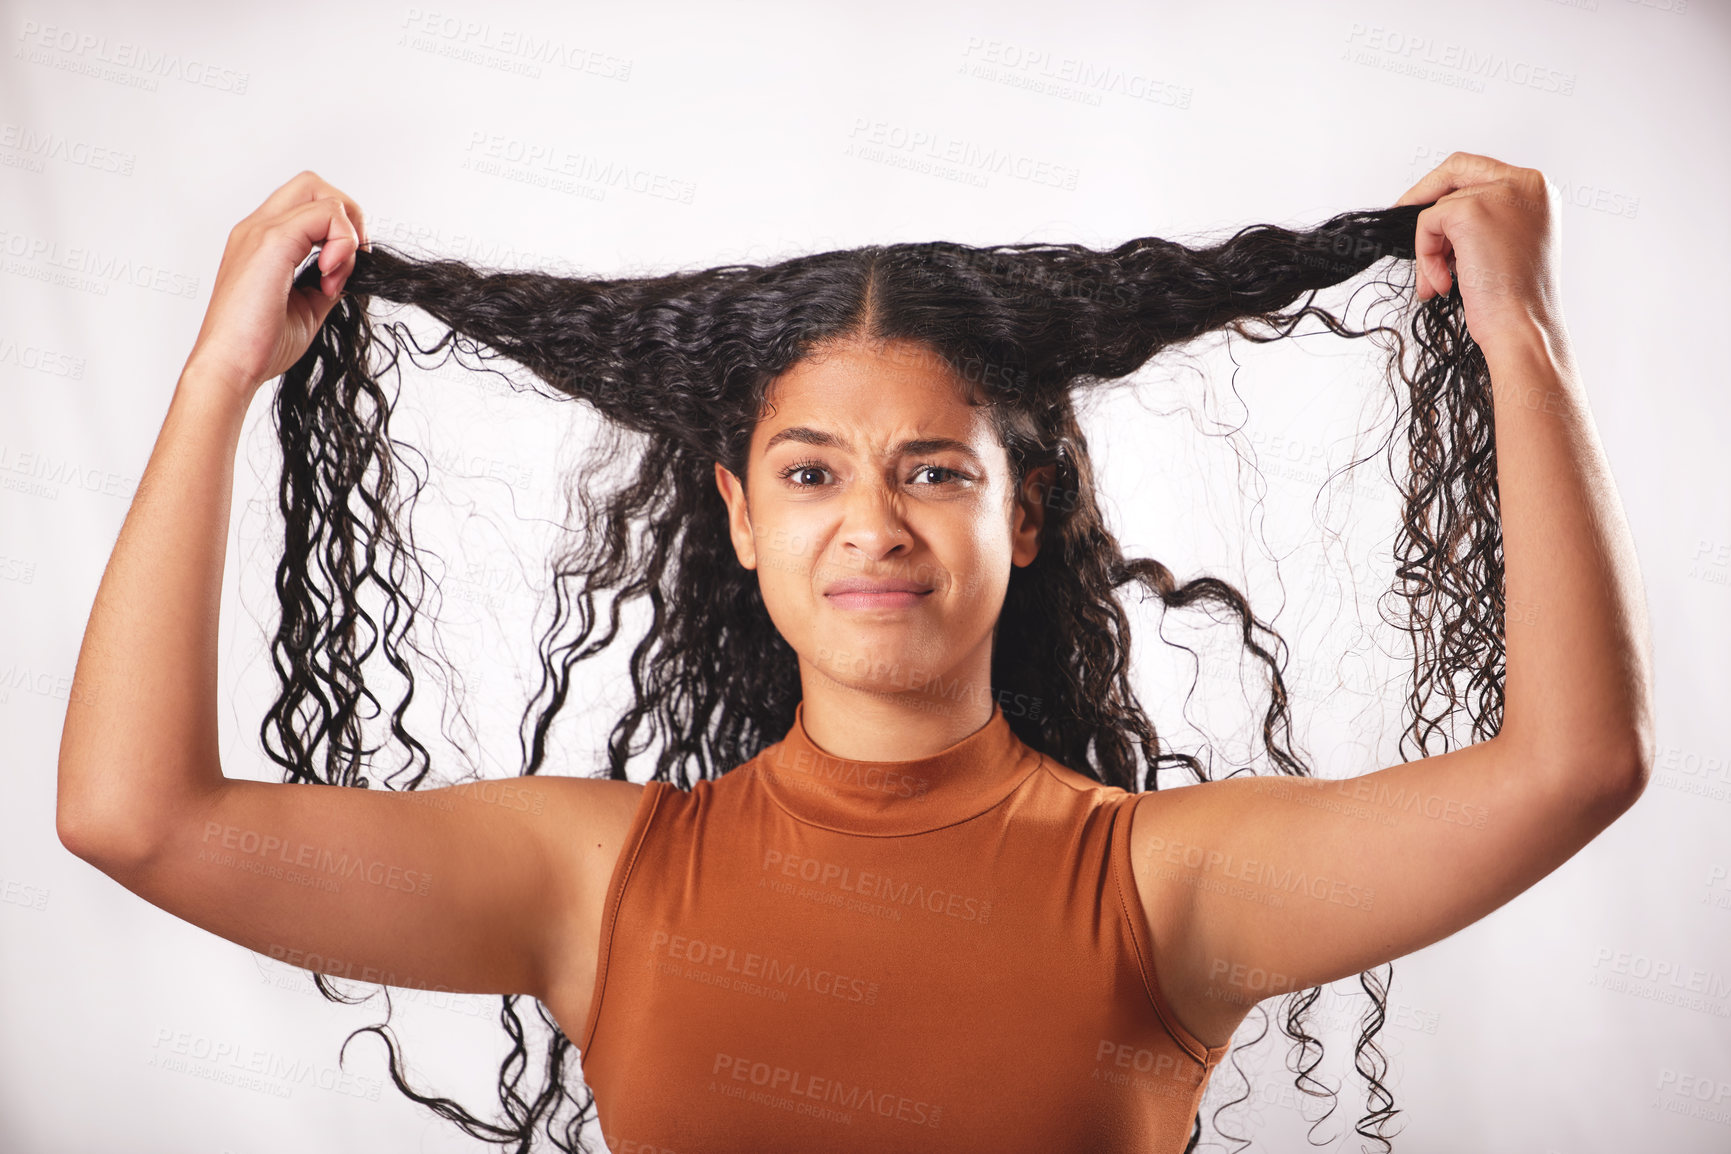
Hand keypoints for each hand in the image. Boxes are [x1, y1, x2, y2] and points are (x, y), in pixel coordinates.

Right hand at [183, 171, 367, 399]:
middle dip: (347, 215)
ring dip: (345, 233)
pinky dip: (342, 243)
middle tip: (351, 260)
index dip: (339, 231)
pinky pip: (324, 214)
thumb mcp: (309, 305)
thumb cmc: (260, 344)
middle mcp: (257, 228)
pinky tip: (331, 280)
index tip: (342, 274)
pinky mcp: (271, 242)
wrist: (230, 366)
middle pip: (313, 184)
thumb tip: (355, 269)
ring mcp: (261, 231)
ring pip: (320, 192)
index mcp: (262, 241)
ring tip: (335, 277)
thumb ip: (330, 279)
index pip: (307, 205)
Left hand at [1396, 152, 1563, 358]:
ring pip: (1439, 207)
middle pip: (1456, 169)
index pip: (1480, 169)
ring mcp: (1500, 193)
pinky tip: (1442, 283)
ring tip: (1441, 282)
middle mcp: (1525, 183)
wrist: (1521, 326)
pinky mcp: (1472, 211)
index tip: (1420, 204)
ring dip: (1430, 249)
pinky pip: (1427, 223)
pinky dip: (1425, 255)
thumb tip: (1438, 213)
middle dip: (1424, 195)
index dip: (1445, 186)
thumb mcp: (1507, 243)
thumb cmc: (1514, 298)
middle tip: (1401, 217)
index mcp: (1536, 191)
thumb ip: (1485, 217)